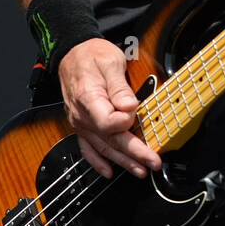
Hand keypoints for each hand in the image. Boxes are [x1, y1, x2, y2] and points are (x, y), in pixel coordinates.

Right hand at [57, 38, 162, 179]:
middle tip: (152, 162)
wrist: (71, 54)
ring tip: (140, 171)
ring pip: (102, 148)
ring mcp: (81, 123)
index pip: (108, 123)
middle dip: (133, 154)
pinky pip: (87, 148)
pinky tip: (108, 171)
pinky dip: (97, 162)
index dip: (125, 122)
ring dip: (122, 161)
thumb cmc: (91, 55)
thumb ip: (120, 86)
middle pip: (109, 140)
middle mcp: (82, 115)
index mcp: (89, 99)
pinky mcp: (82, 125)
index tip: (135, 113)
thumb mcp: (110, 61)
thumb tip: (130, 106)